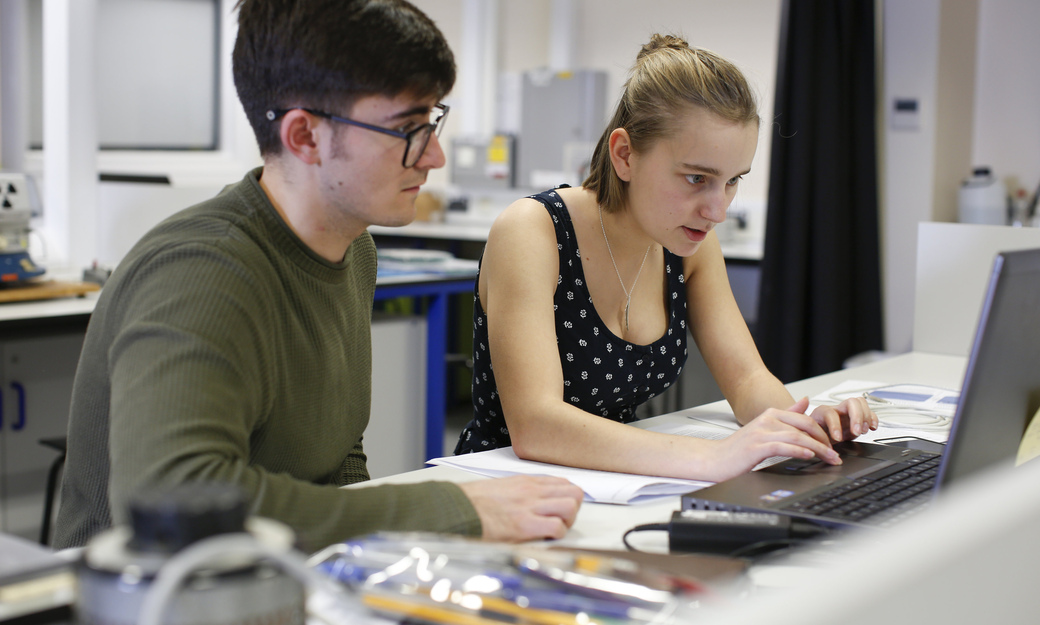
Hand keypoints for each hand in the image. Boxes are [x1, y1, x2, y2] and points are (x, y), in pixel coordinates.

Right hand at [458, 475, 583, 541]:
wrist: (455, 509)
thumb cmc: (472, 501)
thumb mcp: (500, 487)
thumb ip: (519, 492)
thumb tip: (531, 501)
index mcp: (525, 482)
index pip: (562, 483)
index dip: (568, 497)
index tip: (563, 507)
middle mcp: (531, 491)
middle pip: (573, 492)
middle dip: (573, 508)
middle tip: (562, 519)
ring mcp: (529, 507)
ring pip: (570, 507)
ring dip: (568, 521)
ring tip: (555, 529)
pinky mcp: (524, 526)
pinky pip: (557, 527)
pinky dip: (558, 535)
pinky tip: (546, 538)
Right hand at [708, 398, 841, 479]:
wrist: (715, 459)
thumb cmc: (738, 449)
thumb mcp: (764, 429)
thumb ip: (787, 415)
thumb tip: (805, 401)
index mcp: (770, 414)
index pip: (804, 419)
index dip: (822, 431)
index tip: (832, 445)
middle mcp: (766, 420)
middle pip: (804, 426)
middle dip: (824, 440)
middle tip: (835, 453)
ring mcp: (761, 432)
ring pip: (797, 437)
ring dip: (818, 448)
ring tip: (829, 458)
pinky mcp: (756, 447)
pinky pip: (783, 446)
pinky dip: (799, 450)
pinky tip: (808, 456)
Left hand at [807, 395, 878, 441]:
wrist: (817, 437)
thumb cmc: (811, 435)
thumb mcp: (807, 437)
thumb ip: (809, 438)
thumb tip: (813, 444)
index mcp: (821, 412)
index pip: (830, 413)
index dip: (835, 425)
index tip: (838, 438)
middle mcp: (836, 409)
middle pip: (851, 402)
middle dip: (856, 417)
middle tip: (857, 432)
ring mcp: (847, 412)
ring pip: (860, 403)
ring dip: (865, 417)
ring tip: (864, 430)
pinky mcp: (856, 418)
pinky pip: (868, 412)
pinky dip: (873, 419)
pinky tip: (872, 427)